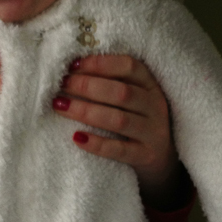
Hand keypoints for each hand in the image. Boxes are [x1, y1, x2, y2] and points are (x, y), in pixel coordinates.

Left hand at [52, 54, 183, 209]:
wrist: (161, 157)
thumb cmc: (135, 120)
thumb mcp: (133, 98)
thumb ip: (111, 83)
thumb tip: (71, 70)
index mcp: (151, 85)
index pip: (129, 67)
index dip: (100, 64)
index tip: (73, 65)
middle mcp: (155, 107)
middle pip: (121, 93)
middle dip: (87, 86)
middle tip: (62, 85)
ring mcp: (153, 133)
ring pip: (118, 120)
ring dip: (86, 111)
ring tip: (60, 106)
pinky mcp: (147, 156)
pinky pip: (120, 150)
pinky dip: (97, 144)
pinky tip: (77, 137)